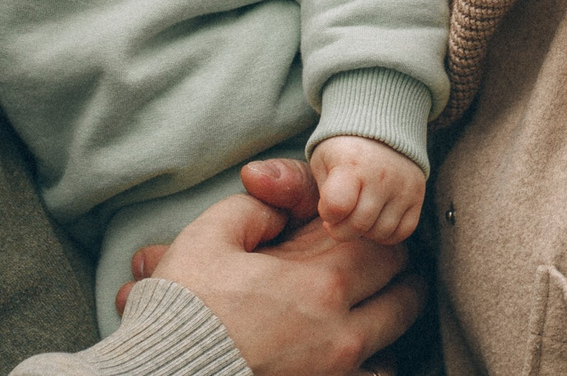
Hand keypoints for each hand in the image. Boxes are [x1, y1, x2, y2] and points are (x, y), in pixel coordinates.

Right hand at [116, 160, 420, 375]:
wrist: (161, 372)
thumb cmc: (184, 308)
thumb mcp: (209, 236)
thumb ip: (257, 208)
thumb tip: (283, 212)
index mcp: (323, 284)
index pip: (387, 250)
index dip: (377, 237)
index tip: (359, 237)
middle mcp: (341, 334)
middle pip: (405, 297)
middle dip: (397, 278)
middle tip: (378, 270)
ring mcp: (334, 374)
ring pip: (393, 349)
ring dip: (387, 328)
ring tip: (369, 314)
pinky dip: (368, 367)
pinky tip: (347, 356)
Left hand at [309, 137, 425, 243]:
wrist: (381, 123)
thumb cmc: (344, 148)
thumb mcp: (324, 161)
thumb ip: (325, 194)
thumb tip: (335, 223)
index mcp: (351, 164)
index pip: (337, 206)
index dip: (327, 215)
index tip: (328, 208)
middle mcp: (381, 176)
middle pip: (358, 225)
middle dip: (342, 230)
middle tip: (339, 218)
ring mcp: (403, 186)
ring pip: (381, 232)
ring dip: (365, 231)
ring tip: (358, 213)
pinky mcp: (418, 193)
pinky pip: (403, 231)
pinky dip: (387, 233)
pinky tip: (376, 218)